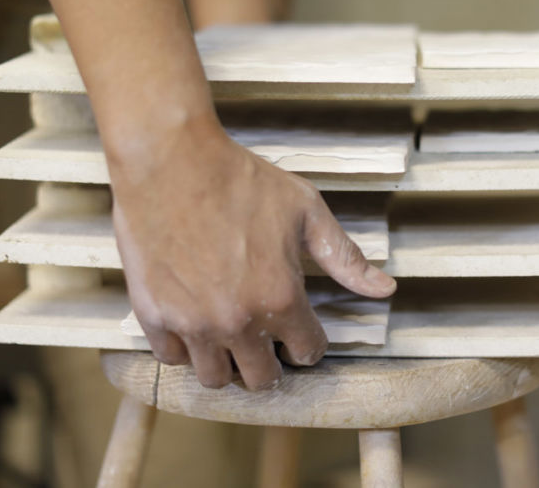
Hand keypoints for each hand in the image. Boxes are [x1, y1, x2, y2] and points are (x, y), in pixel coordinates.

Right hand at [109, 116, 396, 389]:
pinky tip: (194, 320)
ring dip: (227, 361)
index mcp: (280, 299)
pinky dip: (184, 346)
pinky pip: (171, 356)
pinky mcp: (152, 314)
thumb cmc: (240, 179)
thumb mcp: (306, 211)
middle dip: (271, 362)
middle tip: (266, 339)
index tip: (302, 333)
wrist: (171, 159)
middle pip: (261, 379)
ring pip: (214, 377)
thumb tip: (385, 289)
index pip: (307, 353)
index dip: (309, 343)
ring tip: (230, 335)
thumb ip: (345, 258)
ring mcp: (191, 322)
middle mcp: (237, 322)